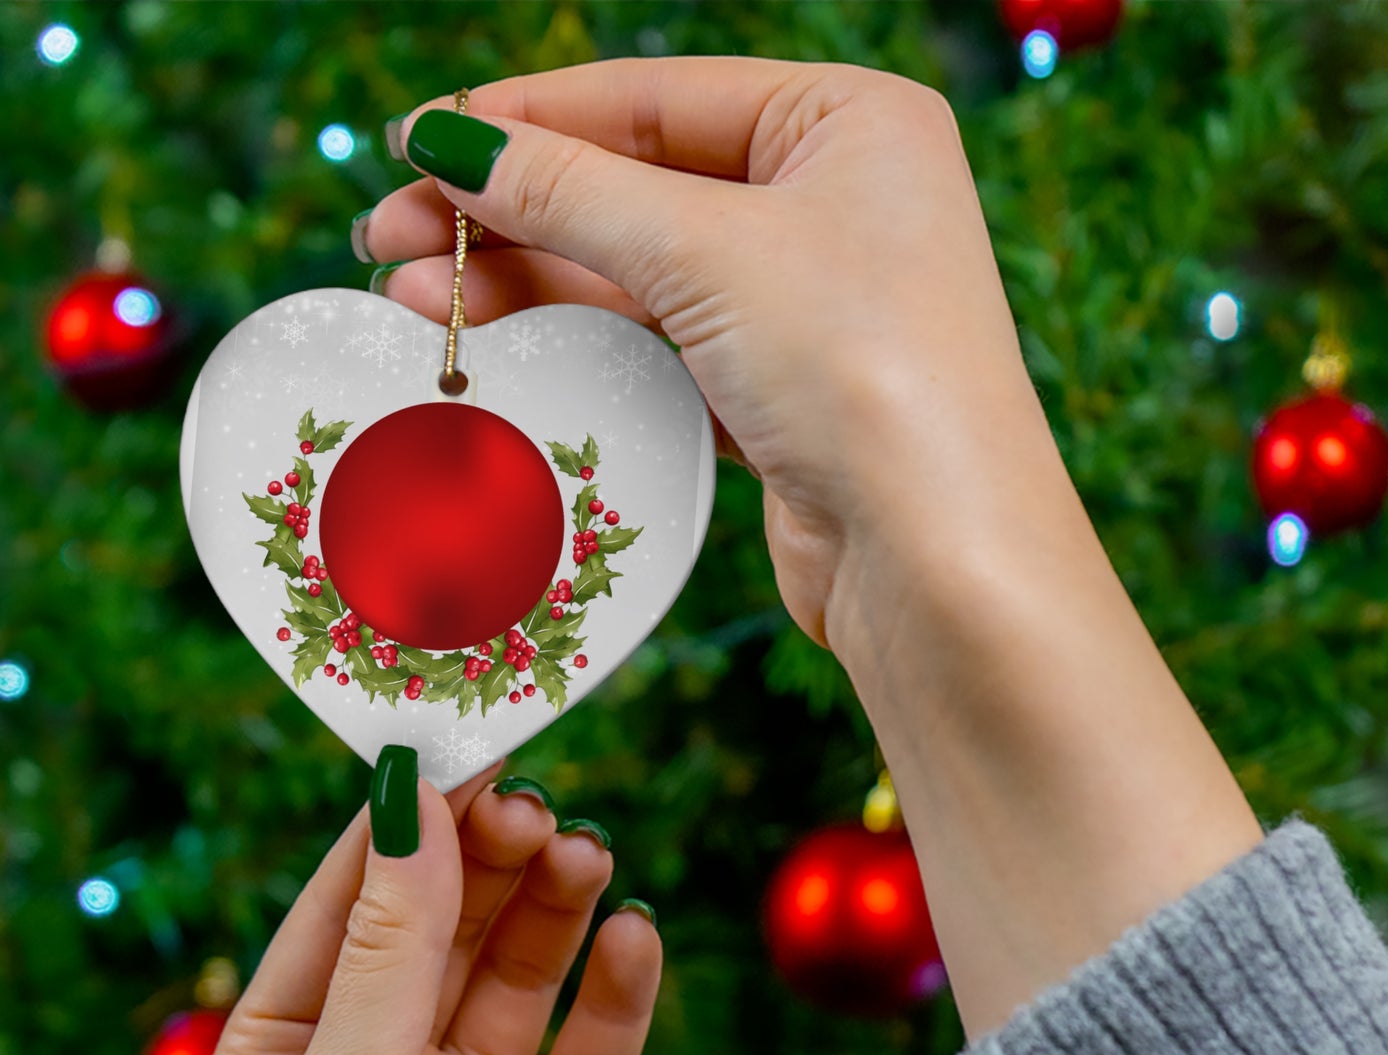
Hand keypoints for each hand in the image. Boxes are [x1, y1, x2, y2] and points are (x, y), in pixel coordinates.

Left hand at [202, 761, 661, 1054]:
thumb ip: (391, 945)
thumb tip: (410, 797)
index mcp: (289, 1053)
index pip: (351, 903)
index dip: (407, 824)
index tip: (466, 746)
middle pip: (446, 928)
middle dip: (491, 862)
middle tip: (540, 807)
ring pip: (521, 978)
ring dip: (556, 911)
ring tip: (589, 857)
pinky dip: (617, 994)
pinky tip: (635, 938)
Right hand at [360, 56, 1041, 653]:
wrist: (935, 559)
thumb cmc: (861, 371)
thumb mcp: (707, 252)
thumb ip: (571, 191)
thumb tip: (452, 142)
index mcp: (848, 122)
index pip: (655, 98)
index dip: (527, 118)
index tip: (418, 140)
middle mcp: (834, 201)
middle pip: (636, 184)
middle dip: (509, 209)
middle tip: (389, 235)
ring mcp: (808, 301)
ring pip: (640, 269)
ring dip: (529, 279)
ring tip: (414, 297)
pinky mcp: (781, 390)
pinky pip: (661, 342)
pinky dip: (582, 340)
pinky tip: (502, 341)